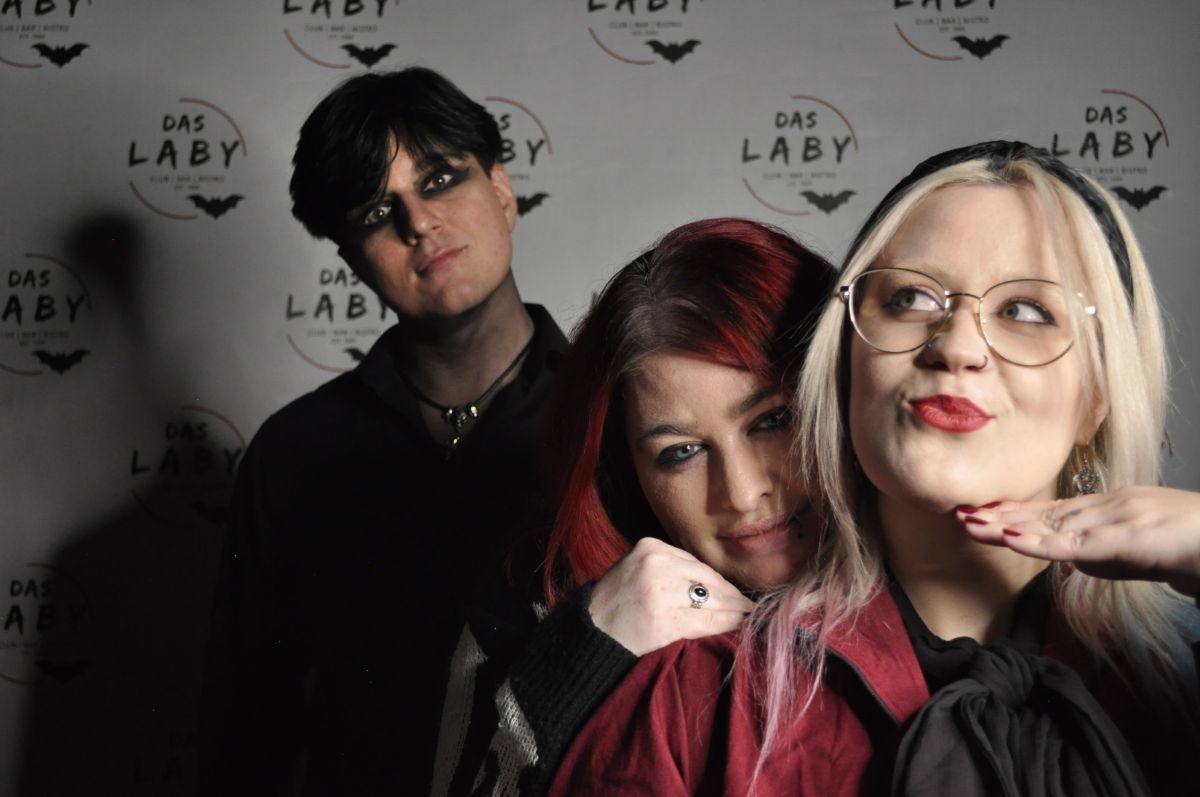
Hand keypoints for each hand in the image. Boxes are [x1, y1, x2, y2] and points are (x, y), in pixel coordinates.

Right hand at [587, 537, 754, 655]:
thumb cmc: (617, 602)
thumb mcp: (638, 569)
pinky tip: (738, 625)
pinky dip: (725, 624)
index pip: (696, 563)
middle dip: (731, 594)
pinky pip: (705, 621)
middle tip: (750, 605)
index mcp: (649, 546)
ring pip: (711, 599)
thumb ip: (670, 568)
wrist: (590, 631)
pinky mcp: (663, 620)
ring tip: (748, 615)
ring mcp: (659, 592)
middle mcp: (655, 564)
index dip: (719, 580)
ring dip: (733, 610)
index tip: (736, 591)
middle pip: (707, 579)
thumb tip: (716, 582)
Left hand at [956, 486, 1199, 596]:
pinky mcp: (1126, 539)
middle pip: (1044, 514)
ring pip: (1052, 524)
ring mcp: (1117, 519)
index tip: (983, 512)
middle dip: (1001, 517)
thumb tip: (1074, 558)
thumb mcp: (1139, 550)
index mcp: (1111, 507)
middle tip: (961, 515)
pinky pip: (1075, 544)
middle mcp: (1108, 506)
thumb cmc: (1192, 548)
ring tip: (971, 524)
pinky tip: (1010, 541)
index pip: (1054, 510)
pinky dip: (1039, 543)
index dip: (1017, 512)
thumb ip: (1105, 552)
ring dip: (1008, 526)